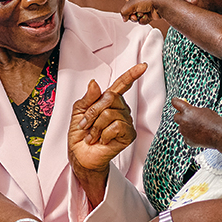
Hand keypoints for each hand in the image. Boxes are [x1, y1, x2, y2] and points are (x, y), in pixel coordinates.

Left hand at [68, 64, 146, 204]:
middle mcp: (120, 109)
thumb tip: (94, 83)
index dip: (132, 75)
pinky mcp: (128, 134)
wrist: (80, 155)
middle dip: (92, 112)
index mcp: (109, 101)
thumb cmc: (80, 134)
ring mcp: (126, 121)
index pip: (122, 85)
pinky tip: (101, 141)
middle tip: (84, 125)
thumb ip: (87, 98)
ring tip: (92, 136)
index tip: (143, 66)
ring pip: (110, 113)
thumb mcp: (78, 112)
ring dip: (95, 126)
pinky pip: (116, 126)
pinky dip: (103, 134)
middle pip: (110, 97)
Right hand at [103, 0, 164, 24]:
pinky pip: (140, 20)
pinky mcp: (147, 14)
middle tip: (134, 13)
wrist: (161, 4)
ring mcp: (141, 7)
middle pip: (125, 10)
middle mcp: (135, 0)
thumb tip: (125, 19)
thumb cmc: (146, 0)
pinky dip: (143, 19)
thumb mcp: (130, 5)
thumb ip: (123, 12)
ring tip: (142, 13)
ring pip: (132, 17)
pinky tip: (148, 15)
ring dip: (136, 17)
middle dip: (129, 14)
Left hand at [171, 97, 221, 148]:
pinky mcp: (187, 140)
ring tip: (198, 127)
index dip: (176, 101)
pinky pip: (186, 136)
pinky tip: (199, 134)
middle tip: (189, 117)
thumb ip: (193, 110)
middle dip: (181, 116)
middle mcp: (183, 121)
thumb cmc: (214, 121)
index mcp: (187, 111)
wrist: (220, 134)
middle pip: (176, 117)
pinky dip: (190, 135)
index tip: (175, 101)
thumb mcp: (203, 110)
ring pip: (181, 127)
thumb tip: (188, 111)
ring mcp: (184, 131)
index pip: (176, 103)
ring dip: (186, 126)